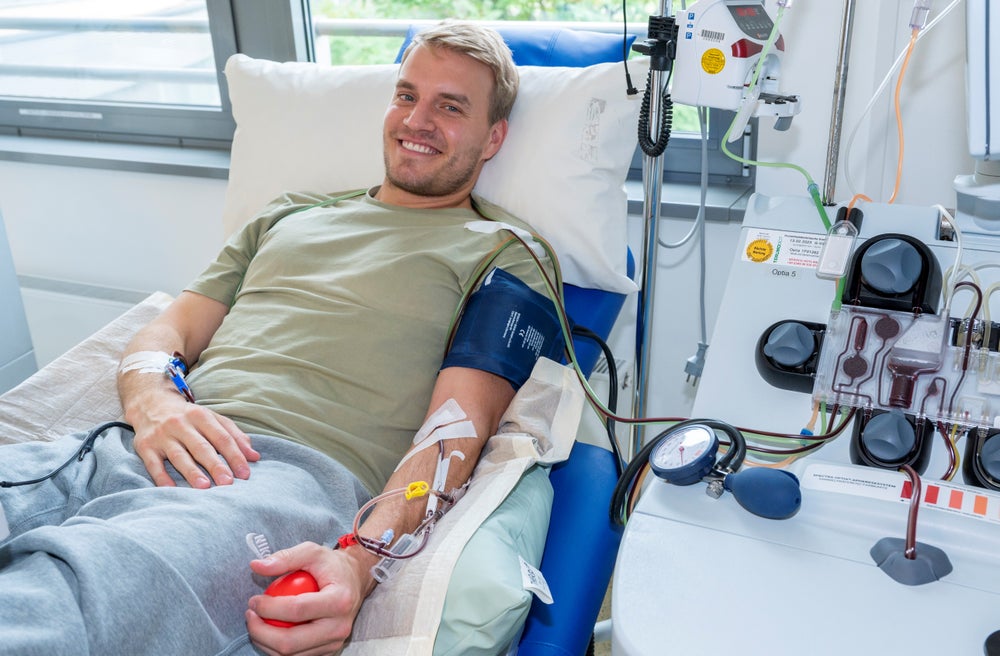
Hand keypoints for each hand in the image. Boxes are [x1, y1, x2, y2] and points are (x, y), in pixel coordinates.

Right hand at [131, 394, 259, 487]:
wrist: (150, 404)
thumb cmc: (189, 416)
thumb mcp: (213, 419)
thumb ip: (235, 436)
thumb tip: (254, 457)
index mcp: (201, 416)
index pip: (222, 437)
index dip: (235, 456)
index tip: (245, 474)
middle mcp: (181, 424)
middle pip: (202, 447)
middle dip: (216, 465)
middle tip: (228, 483)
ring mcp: (162, 435)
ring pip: (179, 455)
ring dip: (192, 472)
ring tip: (205, 487)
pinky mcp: (145, 446)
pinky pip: (153, 464)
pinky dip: (162, 477)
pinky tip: (172, 489)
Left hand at [247, 541, 374, 655]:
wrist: (355, 581)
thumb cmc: (331, 566)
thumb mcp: (312, 552)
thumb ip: (285, 557)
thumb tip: (256, 566)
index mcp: (339, 600)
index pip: (297, 610)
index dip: (269, 608)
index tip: (253, 600)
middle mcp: (339, 626)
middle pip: (290, 642)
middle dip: (261, 632)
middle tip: (249, 615)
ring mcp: (335, 642)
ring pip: (290, 655)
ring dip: (265, 642)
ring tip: (255, 622)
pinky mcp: (329, 651)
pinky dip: (276, 648)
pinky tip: (269, 632)